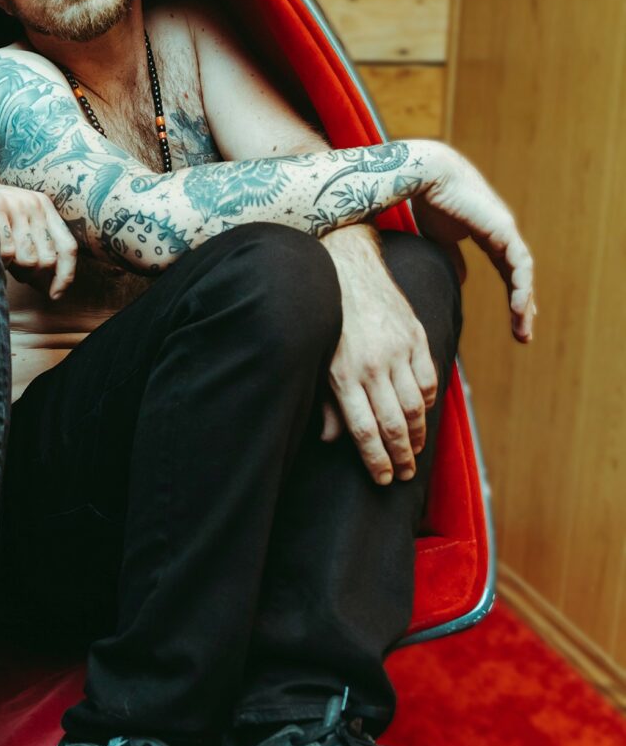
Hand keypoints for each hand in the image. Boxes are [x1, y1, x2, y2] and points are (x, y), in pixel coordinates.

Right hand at [0, 184, 77, 299]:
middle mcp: (34, 203)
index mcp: (43, 206)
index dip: (65, 276)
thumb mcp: (15, 224)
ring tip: (0, 257)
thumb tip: (51, 289)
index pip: (67, 247)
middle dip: (32, 276)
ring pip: (28, 260)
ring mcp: (16, 204)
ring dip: (13, 269)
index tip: (55, 296)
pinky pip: (7, 253)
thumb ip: (34, 247)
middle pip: (48, 259)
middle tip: (15, 272)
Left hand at [320, 232, 437, 484]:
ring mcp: (398, 350)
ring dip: (418, 434)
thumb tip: (331, 440)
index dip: (377, 460)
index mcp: (344, 374)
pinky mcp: (415, 335)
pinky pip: (429, 377)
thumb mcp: (315, 361)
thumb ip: (325, 402)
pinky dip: (429, 401)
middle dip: (401, 456)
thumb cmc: (324, 318)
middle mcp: (374, 365)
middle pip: (394, 424)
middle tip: (405, 475)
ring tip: (415, 452)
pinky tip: (422, 414)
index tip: (383, 480)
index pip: (365, 431)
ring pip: (416, 405)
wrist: (345, 265)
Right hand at [414, 142, 535, 341]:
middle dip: (522, 306)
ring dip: (524, 304)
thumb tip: (463, 280)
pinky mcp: (503, 230)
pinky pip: (519, 265)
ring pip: (522, 274)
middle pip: (518, 276)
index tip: (513, 319)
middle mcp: (501, 232)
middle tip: (523, 334)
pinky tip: (519, 309)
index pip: (506, 270)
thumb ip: (452, 258)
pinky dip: (521, 288)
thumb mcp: (440, 239)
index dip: (511, 293)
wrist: (425, 176)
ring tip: (523, 330)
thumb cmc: (428, 200)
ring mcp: (505, 230)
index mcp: (488, 234)